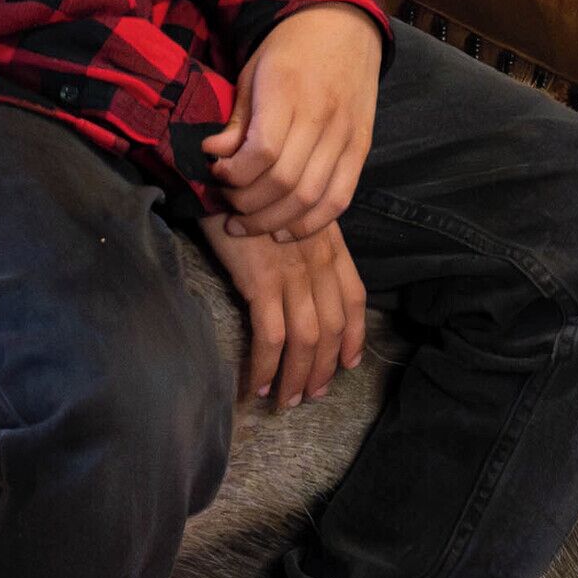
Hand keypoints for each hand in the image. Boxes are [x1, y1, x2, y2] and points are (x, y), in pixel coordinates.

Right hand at [207, 214, 366, 412]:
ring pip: (307, 339)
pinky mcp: (263, 281)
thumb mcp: (293, 214)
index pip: (355, 297)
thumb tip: (304, 283)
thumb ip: (308, 244)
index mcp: (331, 243)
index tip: (349, 363)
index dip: (355, 335)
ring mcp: (294, 272)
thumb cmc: (252, 195)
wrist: (222, 176)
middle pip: (333, 327)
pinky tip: (257, 385)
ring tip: (286, 401)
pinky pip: (272, 337)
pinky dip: (266, 366)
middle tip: (312, 395)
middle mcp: (320, 260)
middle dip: (325, 368)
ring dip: (298, 377)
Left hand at [208, 2, 382, 237]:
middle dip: (247, 205)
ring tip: (249, 225)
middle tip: (228, 206)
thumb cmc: (290, 49)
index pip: (262, 152)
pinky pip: (340, 199)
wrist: (344, 26)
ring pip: (311, 197)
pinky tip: (285, 229)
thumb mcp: (252, 72)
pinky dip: (311, 223)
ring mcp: (347, 134)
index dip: (233, 174)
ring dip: (274, 221)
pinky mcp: (361, 148)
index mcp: (289, 91)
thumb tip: (214, 155)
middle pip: (284, 182)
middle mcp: (322, 116)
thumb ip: (237, 120)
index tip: (217, 172)